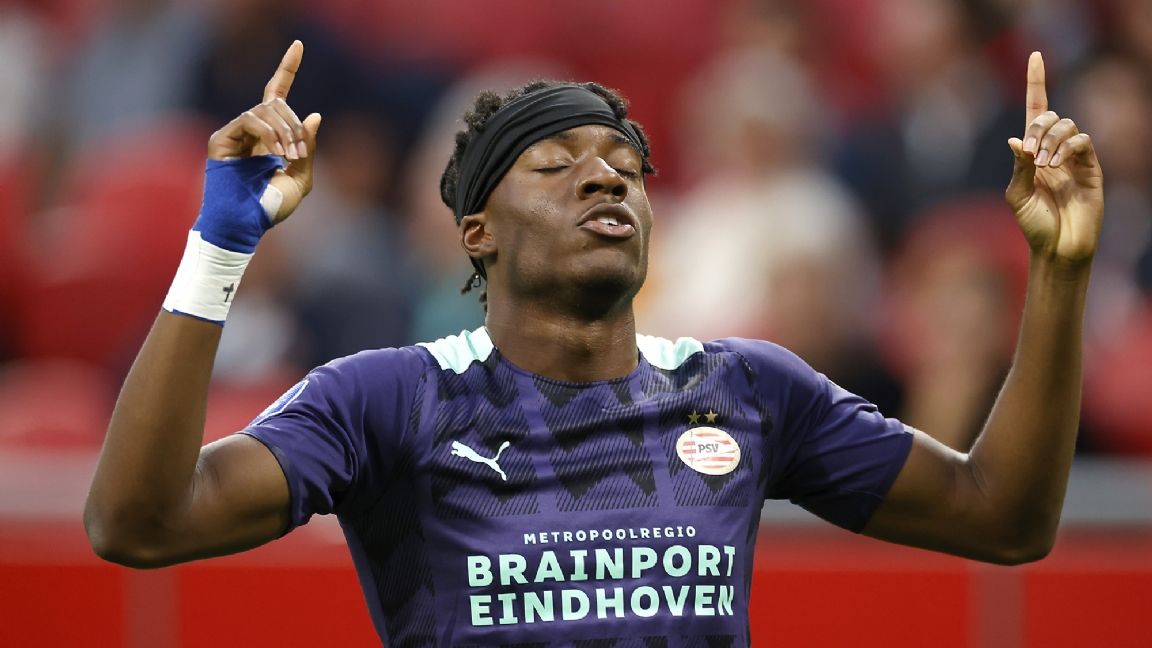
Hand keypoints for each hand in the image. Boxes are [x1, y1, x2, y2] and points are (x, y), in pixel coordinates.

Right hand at [206, 40, 321, 222]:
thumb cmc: (273, 207)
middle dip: (294, 125)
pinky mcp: (221, 140)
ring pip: (265, 110)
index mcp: (270, 135)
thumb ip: (307, 148)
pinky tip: (274, 153)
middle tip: (298, 153)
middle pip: (277, 103)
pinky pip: (249, 120)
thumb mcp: (301, 177)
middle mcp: (251, 130)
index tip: (299, 45)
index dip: (287, 68)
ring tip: (289, 157)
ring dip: (284, 131)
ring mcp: (235, 133)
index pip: (277, 93)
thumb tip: (314, 115)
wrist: (247, 225)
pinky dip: (268, 134)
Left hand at [1005, 52, 1103, 266]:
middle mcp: (1053, 151)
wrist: (1058, 248)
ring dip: (1052, 140)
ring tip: (1045, 166)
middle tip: (1031, 154)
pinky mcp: (1091, 168)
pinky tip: (1059, 164)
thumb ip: (1017, 168)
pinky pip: (1084, 142)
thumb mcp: (1017, 197)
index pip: (1036, 110)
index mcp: (1032, 154)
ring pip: (1067, 126)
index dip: (1036, 83)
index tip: (1035, 56)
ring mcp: (1074, 158)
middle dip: (1038, 128)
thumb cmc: (1034, 225)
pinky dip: (1069, 147)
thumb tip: (1015, 140)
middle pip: (1049, 117)